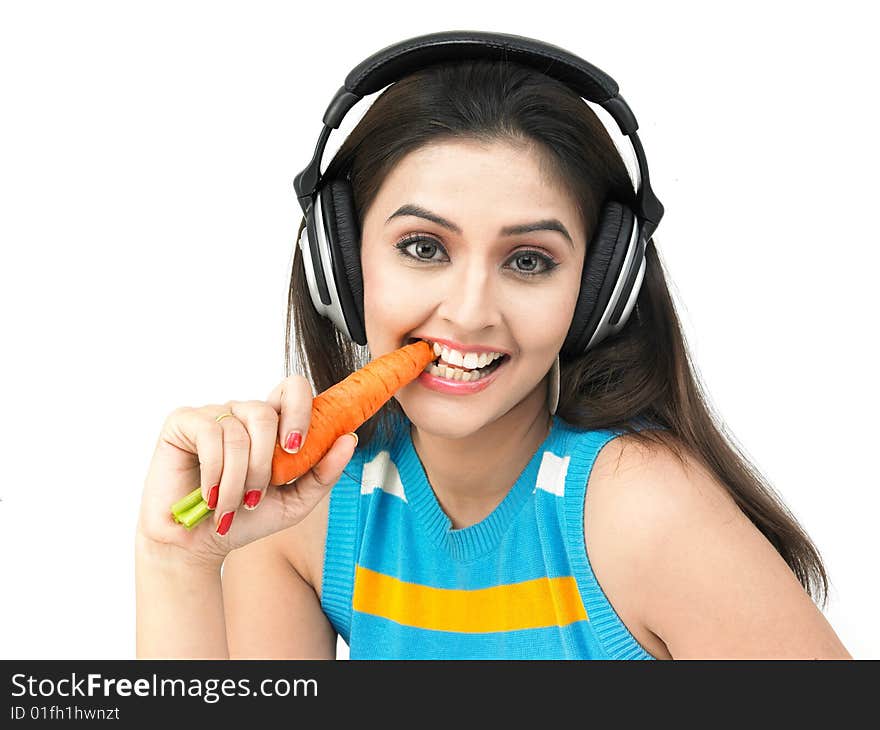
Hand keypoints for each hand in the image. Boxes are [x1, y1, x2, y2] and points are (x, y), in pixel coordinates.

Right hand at [136, 375, 357, 569]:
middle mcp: (243, 413)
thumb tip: (349, 439)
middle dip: (264, 462)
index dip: (300, 409)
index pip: (293, 389)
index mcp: (272, 425)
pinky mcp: (182, 422)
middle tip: (258, 495)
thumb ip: (324, 472)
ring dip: (238, 478)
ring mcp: (212, 414)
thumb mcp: (296, 501)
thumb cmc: (246, 519)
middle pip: (266, 412)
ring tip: (231, 505)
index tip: (296, 447)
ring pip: (238, 429)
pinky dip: (215, 472)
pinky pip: (209, 433)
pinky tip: (210, 496)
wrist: (199, 545)